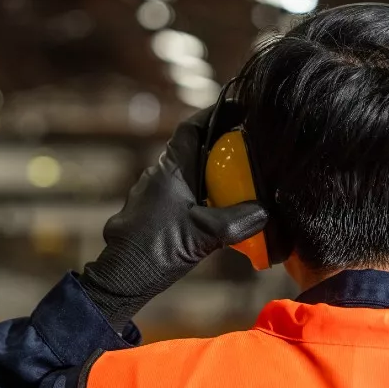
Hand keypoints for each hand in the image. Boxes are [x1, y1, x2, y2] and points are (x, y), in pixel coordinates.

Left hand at [79, 107, 267, 331]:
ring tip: (234, 183)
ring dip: (207, 176)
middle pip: (190, 151)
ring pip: (184, 175)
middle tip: (244, 150)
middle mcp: (157, 176)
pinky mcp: (149, 214)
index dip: (213, 115)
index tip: (234, 109)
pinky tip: (212, 213)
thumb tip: (265, 211)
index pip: (191, 129)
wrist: (123, 278)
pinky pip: (178, 195)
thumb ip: (240, 220)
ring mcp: (150, 195)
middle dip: (217, 148)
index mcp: (170, 170)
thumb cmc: (158, 250)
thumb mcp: (206, 234)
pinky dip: (198, 197)